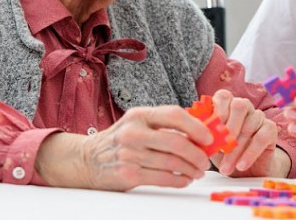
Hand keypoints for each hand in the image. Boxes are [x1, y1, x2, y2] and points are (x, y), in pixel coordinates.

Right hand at [35, 105, 212, 190]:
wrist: (87, 159)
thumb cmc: (121, 140)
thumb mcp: (138, 123)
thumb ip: (164, 125)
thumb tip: (200, 131)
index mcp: (139, 114)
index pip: (174, 114)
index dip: (196, 126)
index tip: (208, 137)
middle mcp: (133, 132)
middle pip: (176, 142)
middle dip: (197, 153)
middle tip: (206, 160)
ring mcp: (129, 154)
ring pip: (172, 162)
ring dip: (191, 169)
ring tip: (197, 171)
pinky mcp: (128, 174)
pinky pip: (162, 178)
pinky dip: (179, 180)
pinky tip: (184, 179)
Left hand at [209, 89, 288, 177]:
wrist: (248, 170)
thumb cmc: (225, 153)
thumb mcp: (211, 144)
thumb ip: (204, 135)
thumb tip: (193, 134)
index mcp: (227, 105)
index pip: (224, 96)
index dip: (218, 109)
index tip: (211, 129)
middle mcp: (244, 106)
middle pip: (240, 105)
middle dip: (229, 128)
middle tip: (220, 149)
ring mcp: (258, 116)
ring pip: (249, 126)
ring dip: (236, 149)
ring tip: (226, 168)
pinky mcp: (270, 129)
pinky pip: (262, 137)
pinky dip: (250, 153)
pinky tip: (241, 166)